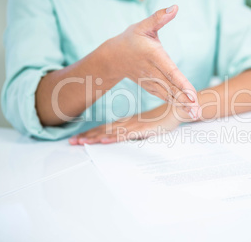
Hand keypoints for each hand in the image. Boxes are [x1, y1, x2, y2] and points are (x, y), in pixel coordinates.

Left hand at [68, 104, 183, 144]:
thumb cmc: (163, 117)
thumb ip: (135, 129)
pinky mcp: (144, 129)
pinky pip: (126, 135)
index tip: (78, 138)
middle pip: (104, 131)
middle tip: (72, 142)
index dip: (91, 133)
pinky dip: (114, 138)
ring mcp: (135, 126)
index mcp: (128, 122)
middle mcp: (128, 123)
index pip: (105, 128)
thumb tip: (123, 135)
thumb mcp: (146, 125)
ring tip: (82, 143)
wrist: (178, 108)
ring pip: (111, 133)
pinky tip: (104, 140)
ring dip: (95, 138)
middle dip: (87, 137)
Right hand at [104, 5, 199, 118]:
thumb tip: (175, 7)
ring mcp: (151, 81)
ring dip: (182, 105)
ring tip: (195, 115)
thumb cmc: (131, 39)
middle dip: (185, 101)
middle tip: (198, 112)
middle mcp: (153, 72)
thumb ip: (159, 18)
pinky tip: (185, 110)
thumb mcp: (143, 26)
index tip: (192, 94)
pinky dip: (175, 104)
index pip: (171, 72)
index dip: (181, 84)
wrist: (113, 57)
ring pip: (169, 95)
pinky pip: (164, 96)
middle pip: (172, 88)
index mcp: (154, 56)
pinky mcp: (150, 86)